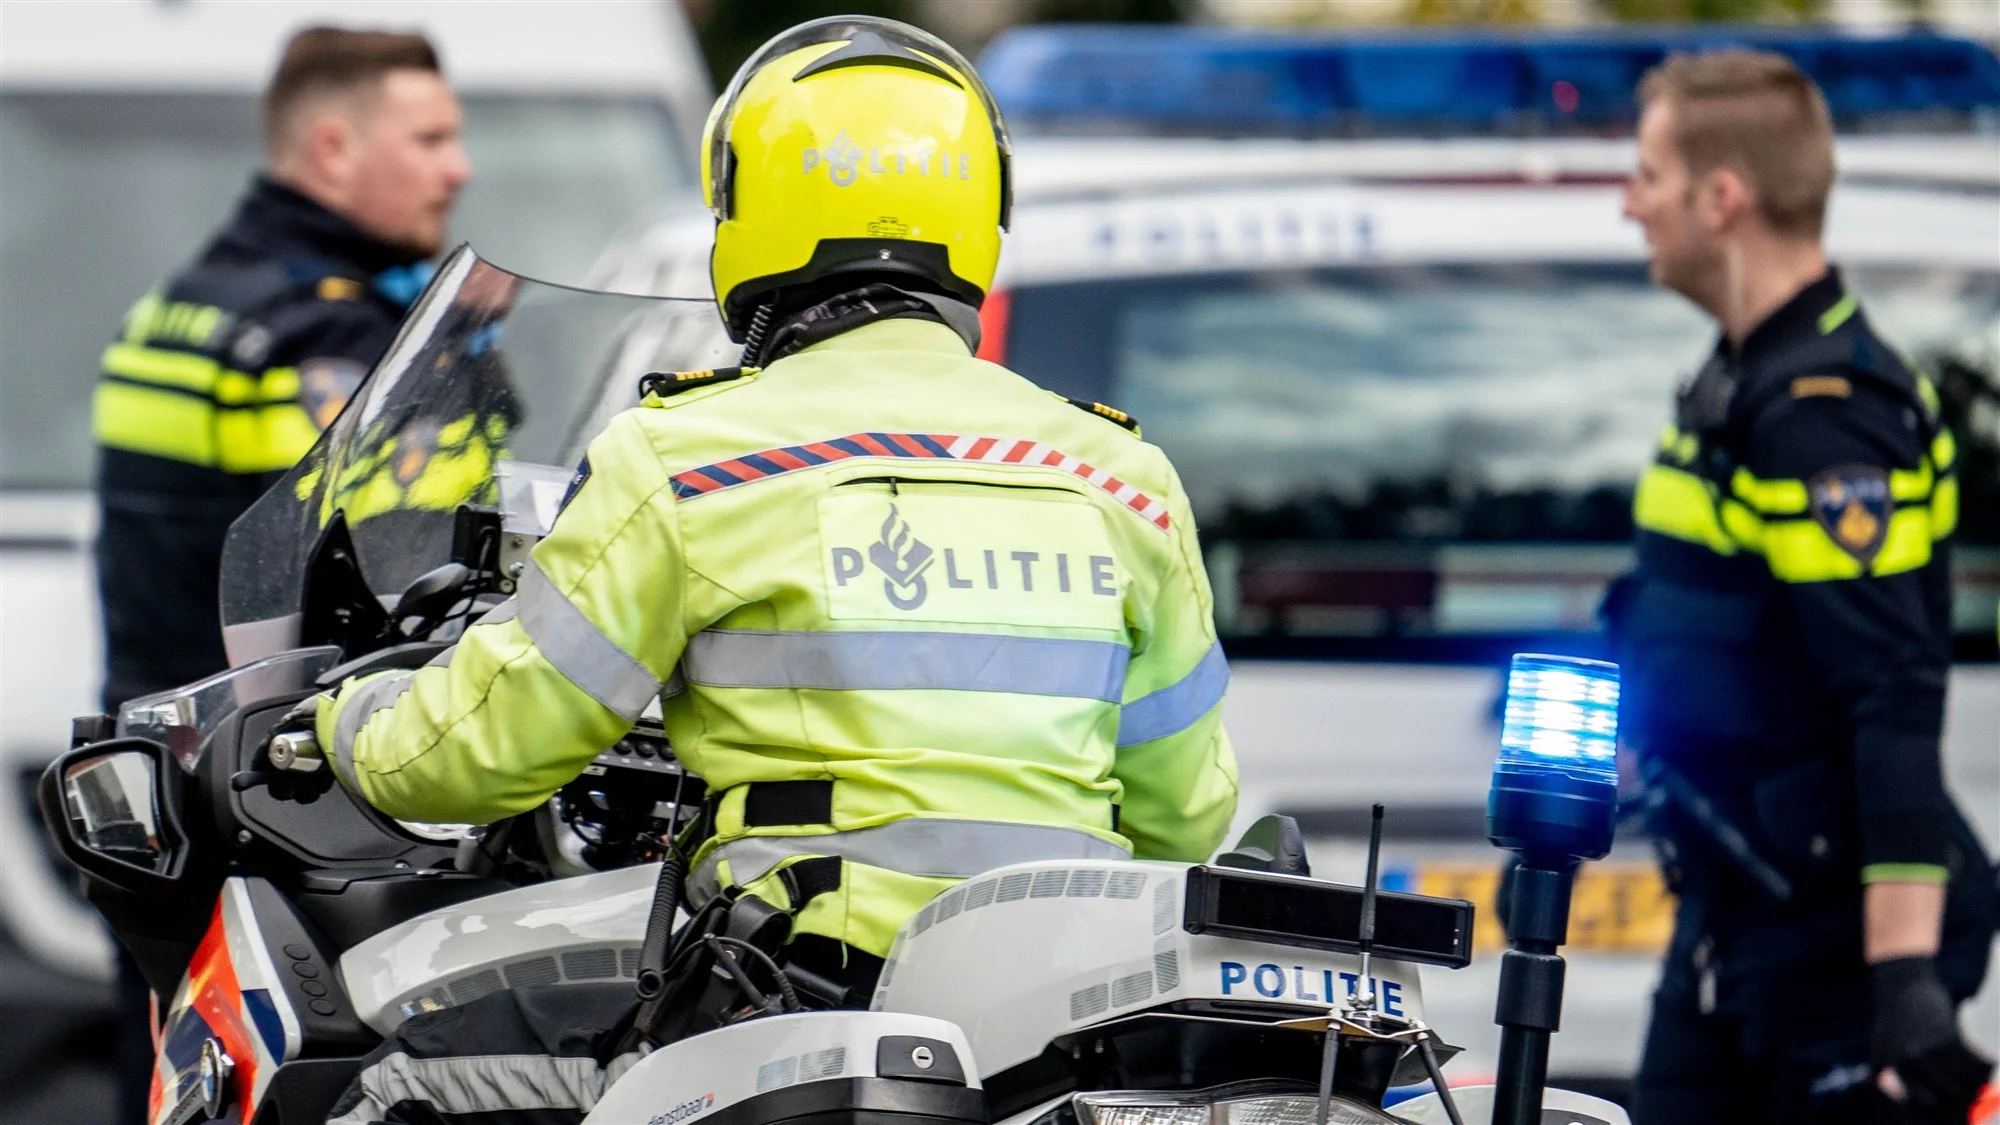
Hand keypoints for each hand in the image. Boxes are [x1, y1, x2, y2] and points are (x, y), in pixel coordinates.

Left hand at [1871, 956, 1993, 1115]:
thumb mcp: (1878, 1043)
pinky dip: (1983, 1065)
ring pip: (1966, 1081)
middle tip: (1972, 1101)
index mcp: (1896, 1066)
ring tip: (1978, 1081)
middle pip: (1949, 1097)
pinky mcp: (1951, 1035)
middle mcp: (1914, 1060)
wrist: (1903, 983)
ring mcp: (1934, 1048)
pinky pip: (1975, 1062)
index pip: (1922, 1102)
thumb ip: (1879, 1068)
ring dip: (1977, 1085)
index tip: (1954, 1113)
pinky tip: (1984, 1062)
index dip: (1941, 1112)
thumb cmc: (1891, 1016)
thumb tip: (1875, 1086)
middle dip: (1964, 1103)